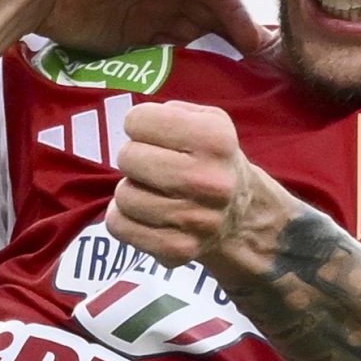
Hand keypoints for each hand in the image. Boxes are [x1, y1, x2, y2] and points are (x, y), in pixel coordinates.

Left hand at [33, 0, 268, 59]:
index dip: (237, 13)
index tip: (254, 40)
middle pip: (209, 17)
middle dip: (233, 38)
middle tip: (255, 65)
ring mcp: (150, 18)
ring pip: (193, 37)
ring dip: (214, 54)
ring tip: (236, 77)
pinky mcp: (131, 43)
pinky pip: (166, 55)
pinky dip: (185, 64)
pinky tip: (202, 78)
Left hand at [106, 99, 293, 268]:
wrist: (241, 214)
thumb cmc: (212, 160)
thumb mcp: (209, 121)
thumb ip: (170, 112)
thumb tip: (135, 124)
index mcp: (215, 140)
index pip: (137, 120)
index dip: (140, 125)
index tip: (154, 136)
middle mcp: (208, 180)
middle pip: (127, 158)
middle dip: (134, 158)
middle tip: (151, 165)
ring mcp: (193, 219)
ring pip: (122, 195)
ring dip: (131, 190)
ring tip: (153, 191)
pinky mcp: (176, 249)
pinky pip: (119, 226)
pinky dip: (124, 218)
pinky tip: (145, 213)